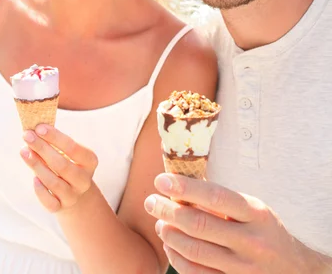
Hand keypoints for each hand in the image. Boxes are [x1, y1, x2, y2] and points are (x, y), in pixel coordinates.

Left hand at [20, 124, 97, 213]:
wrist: (75, 192)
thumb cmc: (67, 163)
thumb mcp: (67, 152)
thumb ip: (54, 142)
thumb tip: (33, 129)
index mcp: (90, 161)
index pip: (73, 147)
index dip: (55, 137)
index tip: (39, 127)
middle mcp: (84, 179)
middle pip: (62, 165)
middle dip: (42, 148)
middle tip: (27, 136)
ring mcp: (73, 195)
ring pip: (54, 183)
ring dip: (36, 166)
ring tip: (24, 151)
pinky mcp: (61, 208)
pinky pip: (50, 202)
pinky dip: (40, 191)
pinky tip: (34, 178)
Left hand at [145, 174, 326, 273]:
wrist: (295, 270)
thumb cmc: (265, 231)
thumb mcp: (253, 209)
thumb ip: (222, 201)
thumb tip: (180, 186)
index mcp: (256, 214)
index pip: (214, 197)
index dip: (184, 188)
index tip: (161, 181)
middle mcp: (250, 241)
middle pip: (199, 225)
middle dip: (168, 211)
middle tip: (151, 201)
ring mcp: (242, 268)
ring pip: (194, 251)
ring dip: (170, 235)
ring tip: (160, 223)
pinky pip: (197, 273)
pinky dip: (177, 258)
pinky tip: (170, 245)